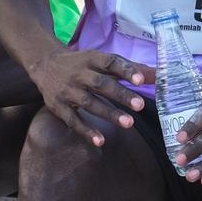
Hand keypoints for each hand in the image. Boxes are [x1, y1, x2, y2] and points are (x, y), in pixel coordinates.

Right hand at [28, 49, 150, 145]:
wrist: (44, 65)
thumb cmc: (80, 64)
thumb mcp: (100, 60)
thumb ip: (127, 68)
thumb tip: (157, 74)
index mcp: (91, 59)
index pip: (110, 62)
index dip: (125, 70)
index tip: (141, 79)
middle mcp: (79, 74)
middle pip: (101, 84)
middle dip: (121, 95)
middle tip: (140, 105)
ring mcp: (67, 91)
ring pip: (89, 103)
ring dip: (109, 113)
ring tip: (129, 123)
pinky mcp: (58, 106)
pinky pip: (73, 120)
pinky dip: (86, 131)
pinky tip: (100, 141)